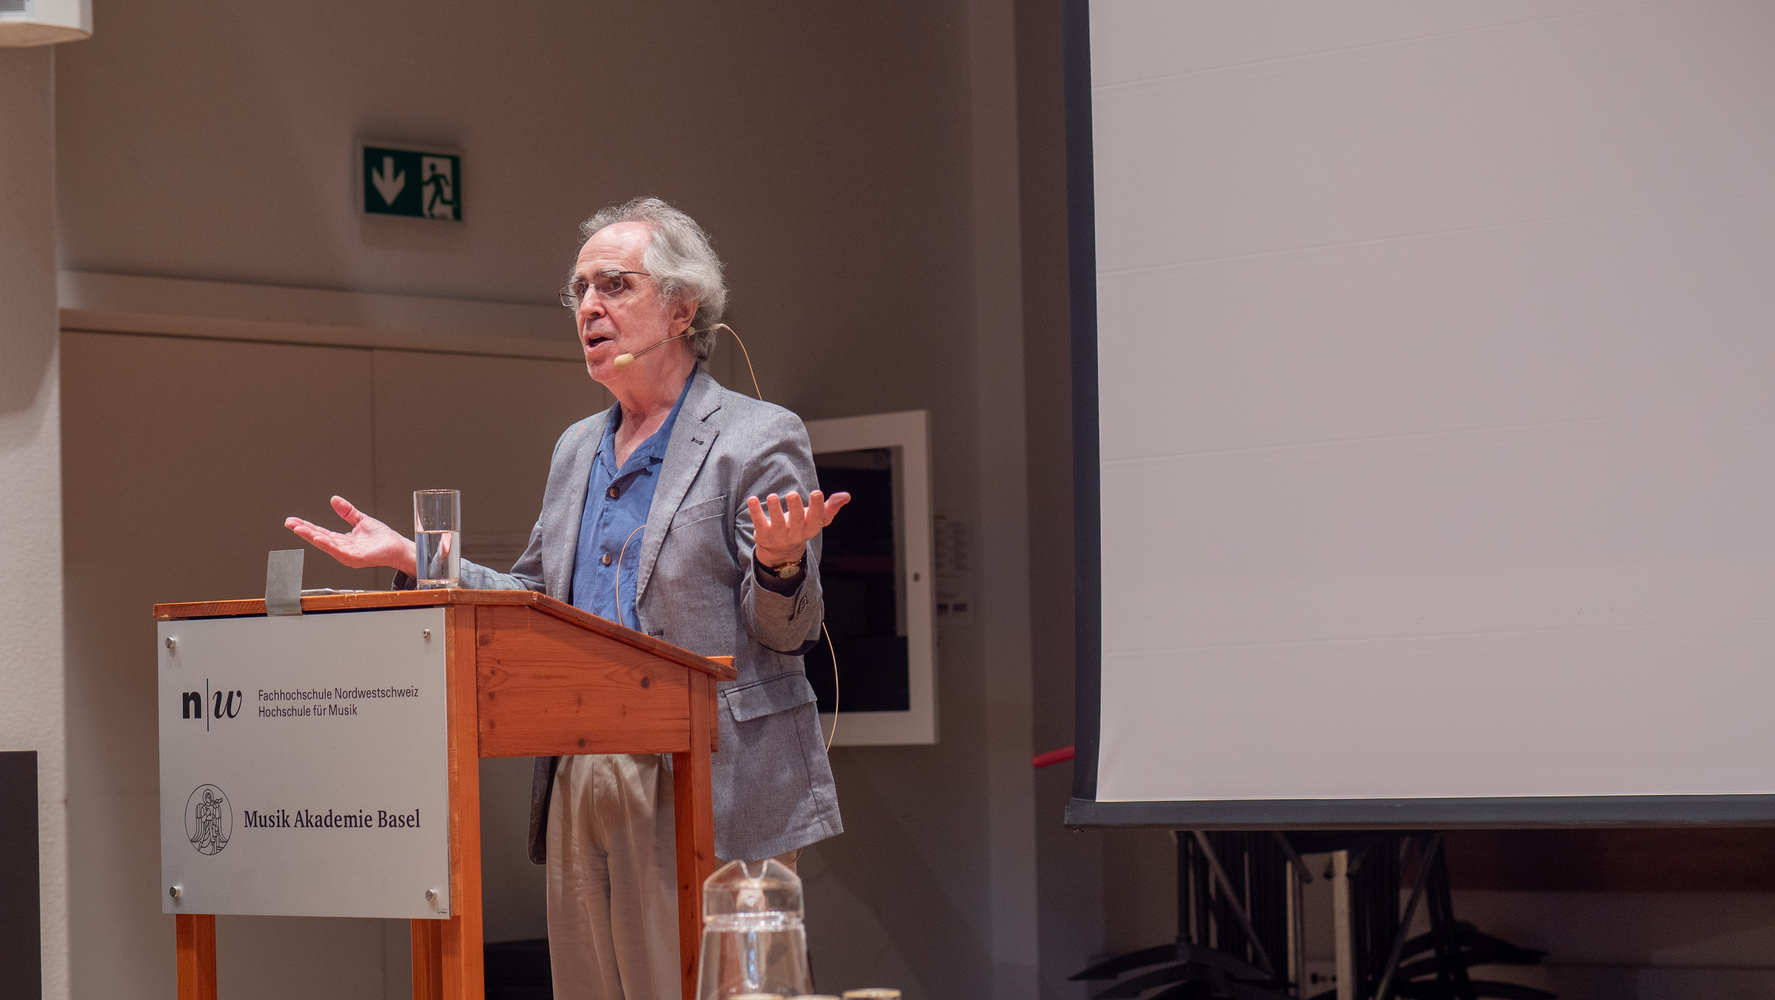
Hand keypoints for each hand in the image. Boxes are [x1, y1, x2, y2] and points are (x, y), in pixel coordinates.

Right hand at [284, 496, 416, 577]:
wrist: (398, 547)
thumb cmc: (382, 538)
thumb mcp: (361, 520)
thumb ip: (347, 512)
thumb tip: (334, 499)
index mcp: (342, 540)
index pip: (320, 532)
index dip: (306, 526)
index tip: (292, 521)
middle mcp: (343, 549)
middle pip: (320, 538)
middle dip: (304, 531)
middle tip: (289, 523)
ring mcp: (348, 555)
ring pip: (327, 545)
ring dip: (312, 537)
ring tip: (299, 529)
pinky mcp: (357, 558)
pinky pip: (340, 551)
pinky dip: (328, 545)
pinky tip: (319, 538)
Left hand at [746, 490, 849, 568]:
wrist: (781, 551)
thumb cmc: (801, 527)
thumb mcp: (816, 519)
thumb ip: (831, 507)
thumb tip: (846, 496)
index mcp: (810, 528)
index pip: (816, 519)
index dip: (817, 507)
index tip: (817, 493)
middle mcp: (795, 534)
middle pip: (797, 521)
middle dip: (795, 508)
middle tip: (793, 494)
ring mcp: (779, 536)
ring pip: (777, 523)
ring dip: (775, 510)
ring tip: (773, 496)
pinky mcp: (763, 535)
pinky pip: (759, 523)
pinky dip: (755, 512)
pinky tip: (752, 499)